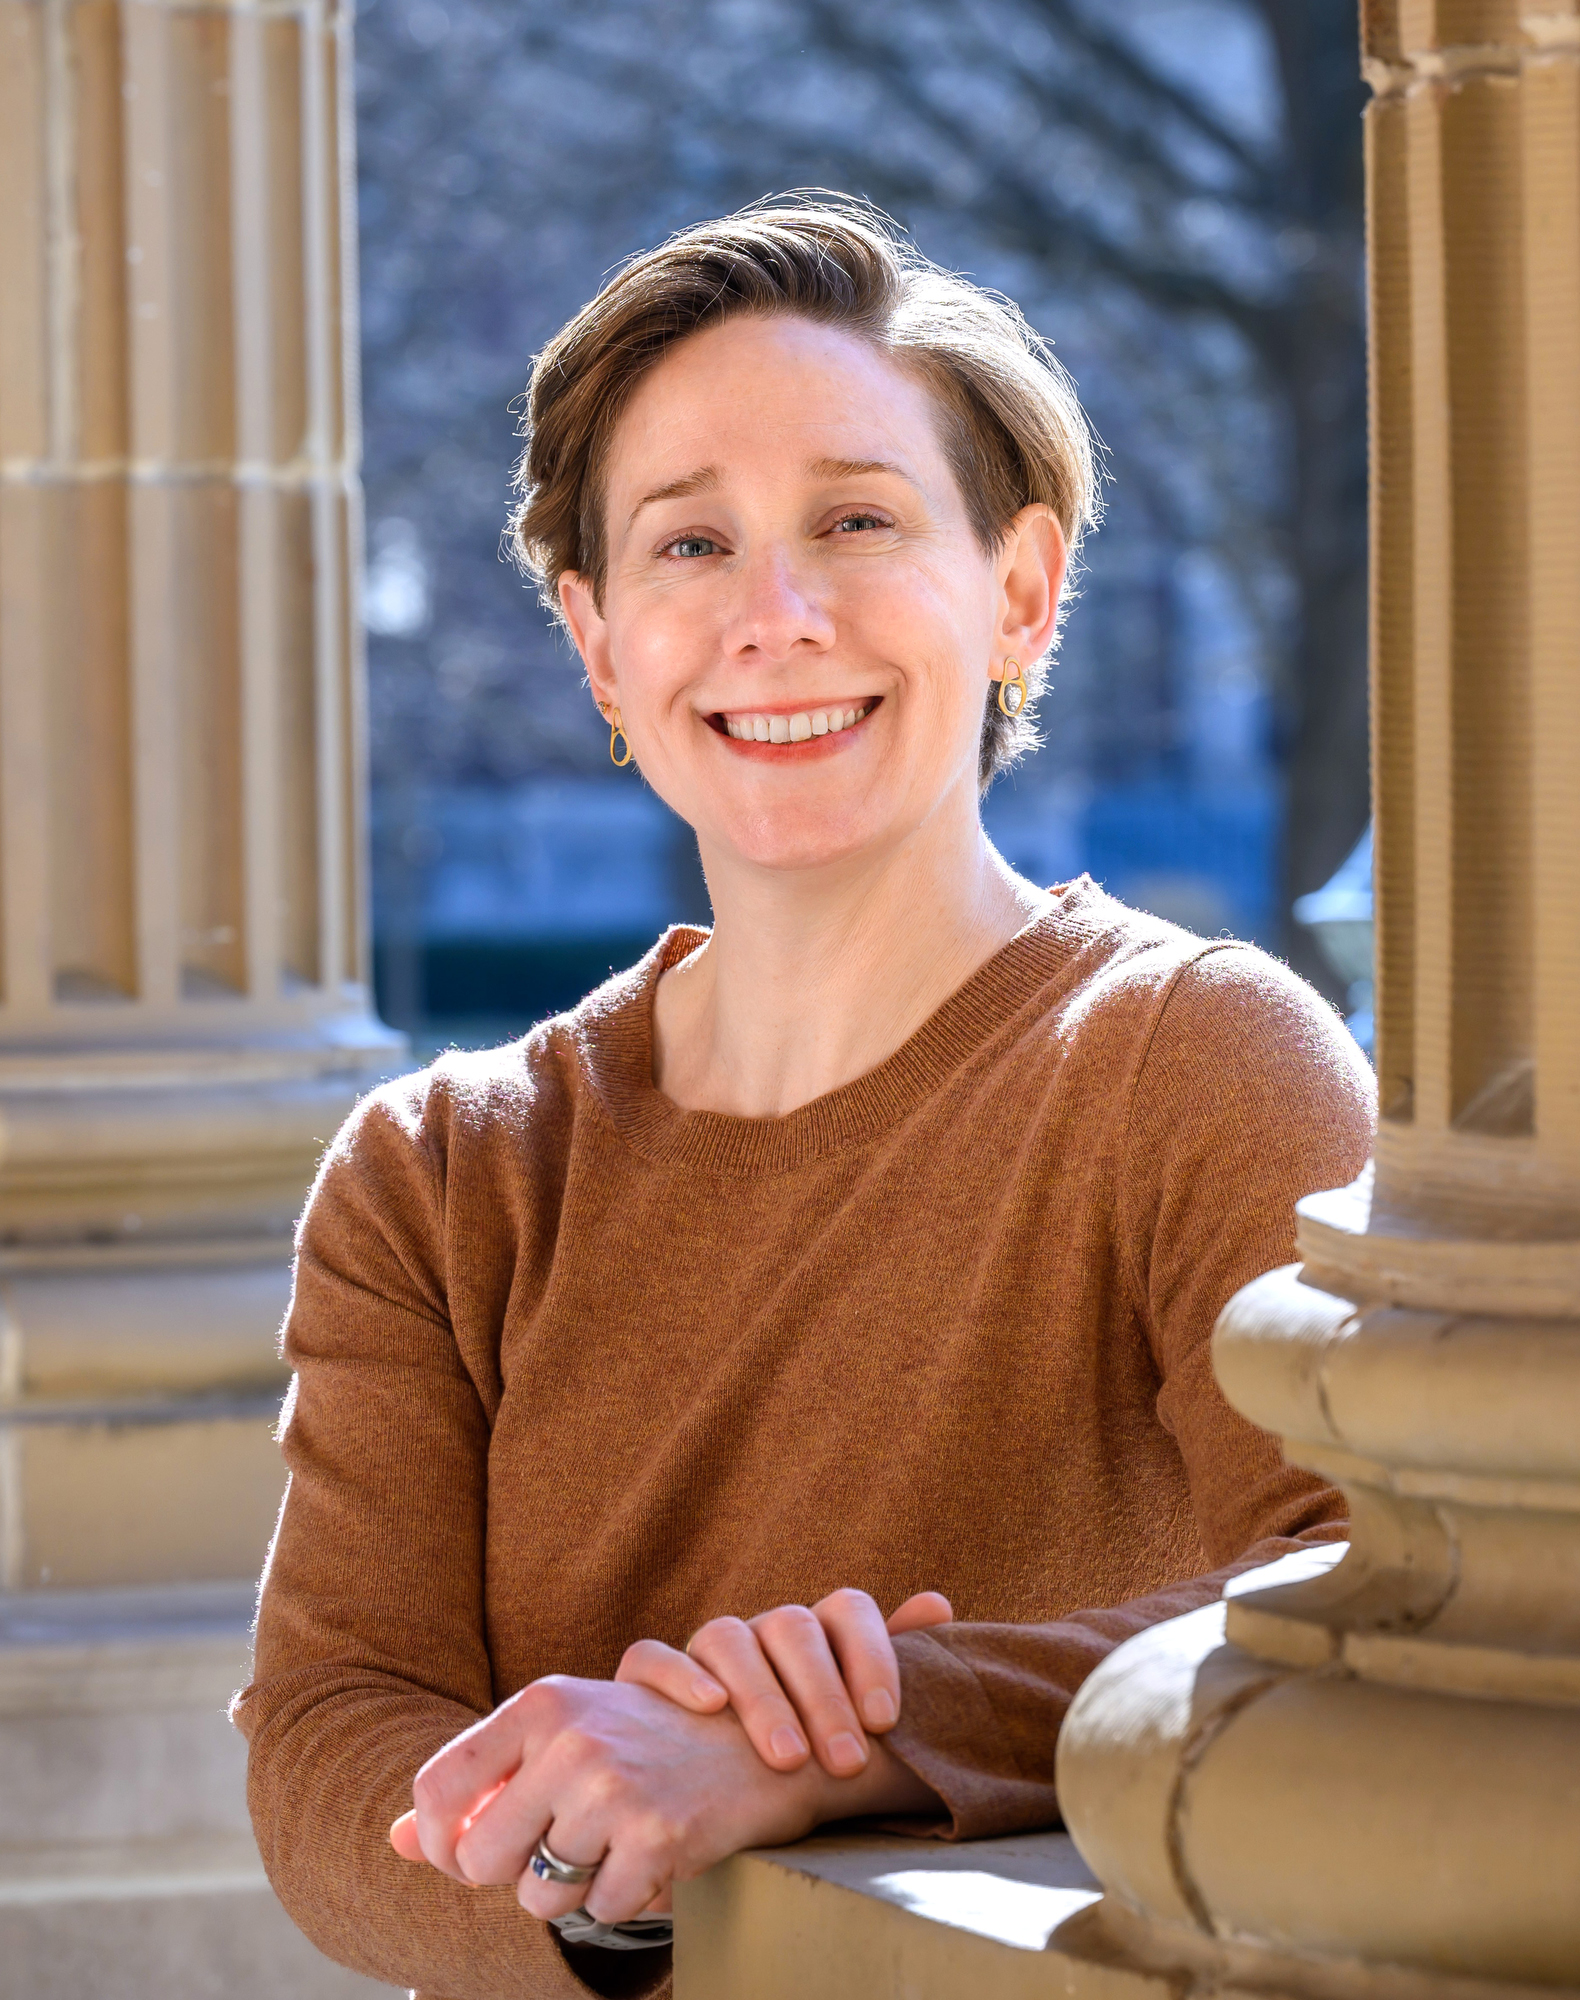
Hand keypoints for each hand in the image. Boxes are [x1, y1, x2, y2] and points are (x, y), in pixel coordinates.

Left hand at [388, 1672, 937, 1926]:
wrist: (765, 1742)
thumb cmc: (652, 1740)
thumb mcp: (565, 1734)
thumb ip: (480, 1786)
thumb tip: (395, 1840)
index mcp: (539, 1701)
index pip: (438, 1790)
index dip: (443, 1842)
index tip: (473, 1856)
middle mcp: (569, 1737)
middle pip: (482, 1859)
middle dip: (513, 1876)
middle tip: (560, 1856)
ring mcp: (613, 1787)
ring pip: (542, 1895)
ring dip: (575, 1891)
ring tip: (616, 1847)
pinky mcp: (656, 1836)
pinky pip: (604, 1910)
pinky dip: (627, 1899)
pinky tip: (656, 1856)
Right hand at [615, 1587, 951, 1779]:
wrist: (721, 1798)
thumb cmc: (808, 1757)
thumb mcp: (855, 1723)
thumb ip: (895, 1665)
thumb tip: (938, 1603)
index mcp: (817, 1634)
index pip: (847, 1608)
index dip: (870, 1655)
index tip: (885, 1721)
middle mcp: (761, 1631)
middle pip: (791, 1626)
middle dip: (822, 1695)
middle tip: (846, 1760)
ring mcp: (705, 1651)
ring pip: (726, 1636)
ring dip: (760, 1694)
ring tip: (787, 1758)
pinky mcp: (647, 1681)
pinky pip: (650, 1655)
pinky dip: (677, 1674)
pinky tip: (709, 1708)